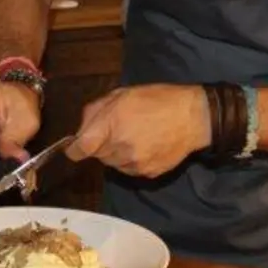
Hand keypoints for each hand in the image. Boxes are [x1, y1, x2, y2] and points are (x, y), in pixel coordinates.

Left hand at [66, 84, 211, 177]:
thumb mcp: (123, 94)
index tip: (76, 146)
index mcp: (111, 123)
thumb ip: (96, 110)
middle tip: (118, 129)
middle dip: (101, 144)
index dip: (75, 148)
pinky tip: (145, 145)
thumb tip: (81, 128)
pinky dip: (131, 160)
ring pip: (112, 164)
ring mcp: (134, 163)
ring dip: (116, 153)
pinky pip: (129, 170)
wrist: (193, 118)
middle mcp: (120, 147)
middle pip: (97, 155)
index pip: (80, 148)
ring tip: (135, 136)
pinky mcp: (146, 173)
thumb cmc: (158, 100)